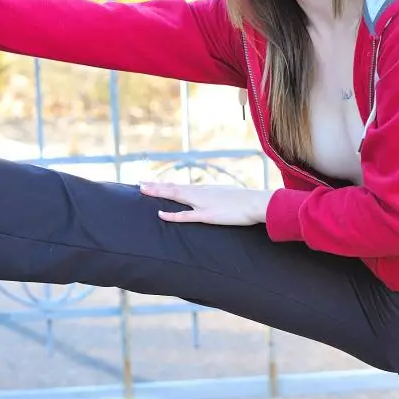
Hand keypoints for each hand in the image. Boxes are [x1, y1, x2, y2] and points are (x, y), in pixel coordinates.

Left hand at [140, 182, 274, 225]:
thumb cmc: (247, 202)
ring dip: (159, 192)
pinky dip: (172, 215)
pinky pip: (186, 216)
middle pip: (174, 187)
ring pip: (176, 195)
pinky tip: (160, 214)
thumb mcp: (229, 197)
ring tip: (143, 189)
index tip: (153, 183)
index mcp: (206, 189)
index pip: (181, 186)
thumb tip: (216, 202)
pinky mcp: (208, 216)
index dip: (166, 185)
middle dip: (156, 186)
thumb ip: (219, 199)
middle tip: (140, 184)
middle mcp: (201, 193)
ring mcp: (203, 203)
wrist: (257, 203)